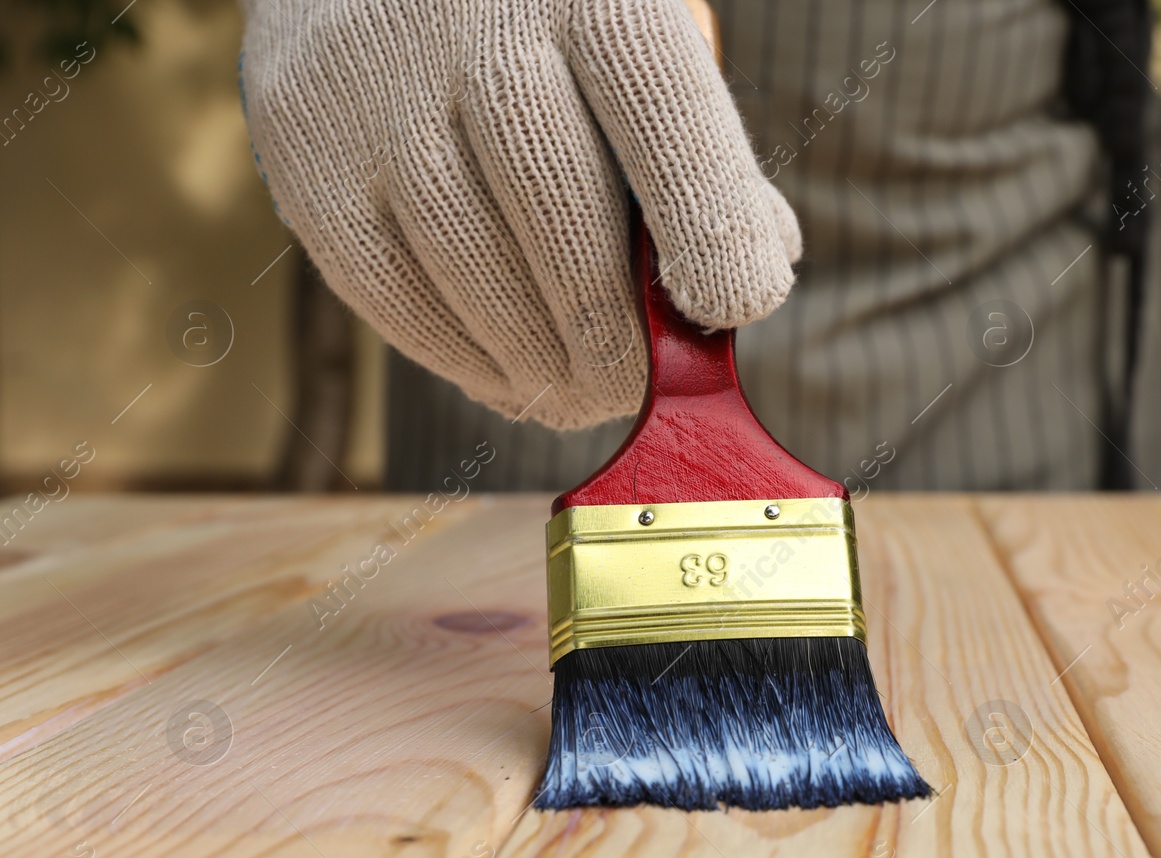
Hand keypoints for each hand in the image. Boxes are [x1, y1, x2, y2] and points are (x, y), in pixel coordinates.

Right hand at [239, 0, 801, 428]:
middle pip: (556, 204)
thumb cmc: (543, 30)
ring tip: (582, 396)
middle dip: (614, 329)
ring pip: (469, 264)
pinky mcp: (301, 154)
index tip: (739, 305)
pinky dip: (463, 360)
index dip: (708, 218)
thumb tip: (739, 290)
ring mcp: (368, 88)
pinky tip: (511, 379)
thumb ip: (695, 150)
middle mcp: (467, 17)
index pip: (658, 104)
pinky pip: (389, 293)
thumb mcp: (637, 40)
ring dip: (542, 364)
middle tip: (641, 391)